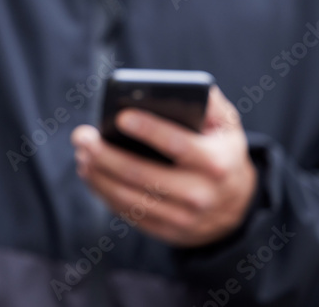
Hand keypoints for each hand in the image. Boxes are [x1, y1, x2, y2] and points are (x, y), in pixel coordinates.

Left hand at [71, 86, 257, 247]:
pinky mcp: (167, 231)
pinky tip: (90, 174)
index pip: (179, 145)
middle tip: (82, 136)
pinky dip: (104, 193)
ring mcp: (182, 218)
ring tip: (81, 154)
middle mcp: (200, 194)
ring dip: (98, 175)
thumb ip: (208, 102)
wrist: (236, 206)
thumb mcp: (227, 125)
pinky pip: (128, 213)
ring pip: (129, 197)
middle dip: (106, 154)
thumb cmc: (222, 152)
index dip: (149, 130)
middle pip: (142, 175)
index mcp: (216, 163)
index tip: (120, 116)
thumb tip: (173, 87)